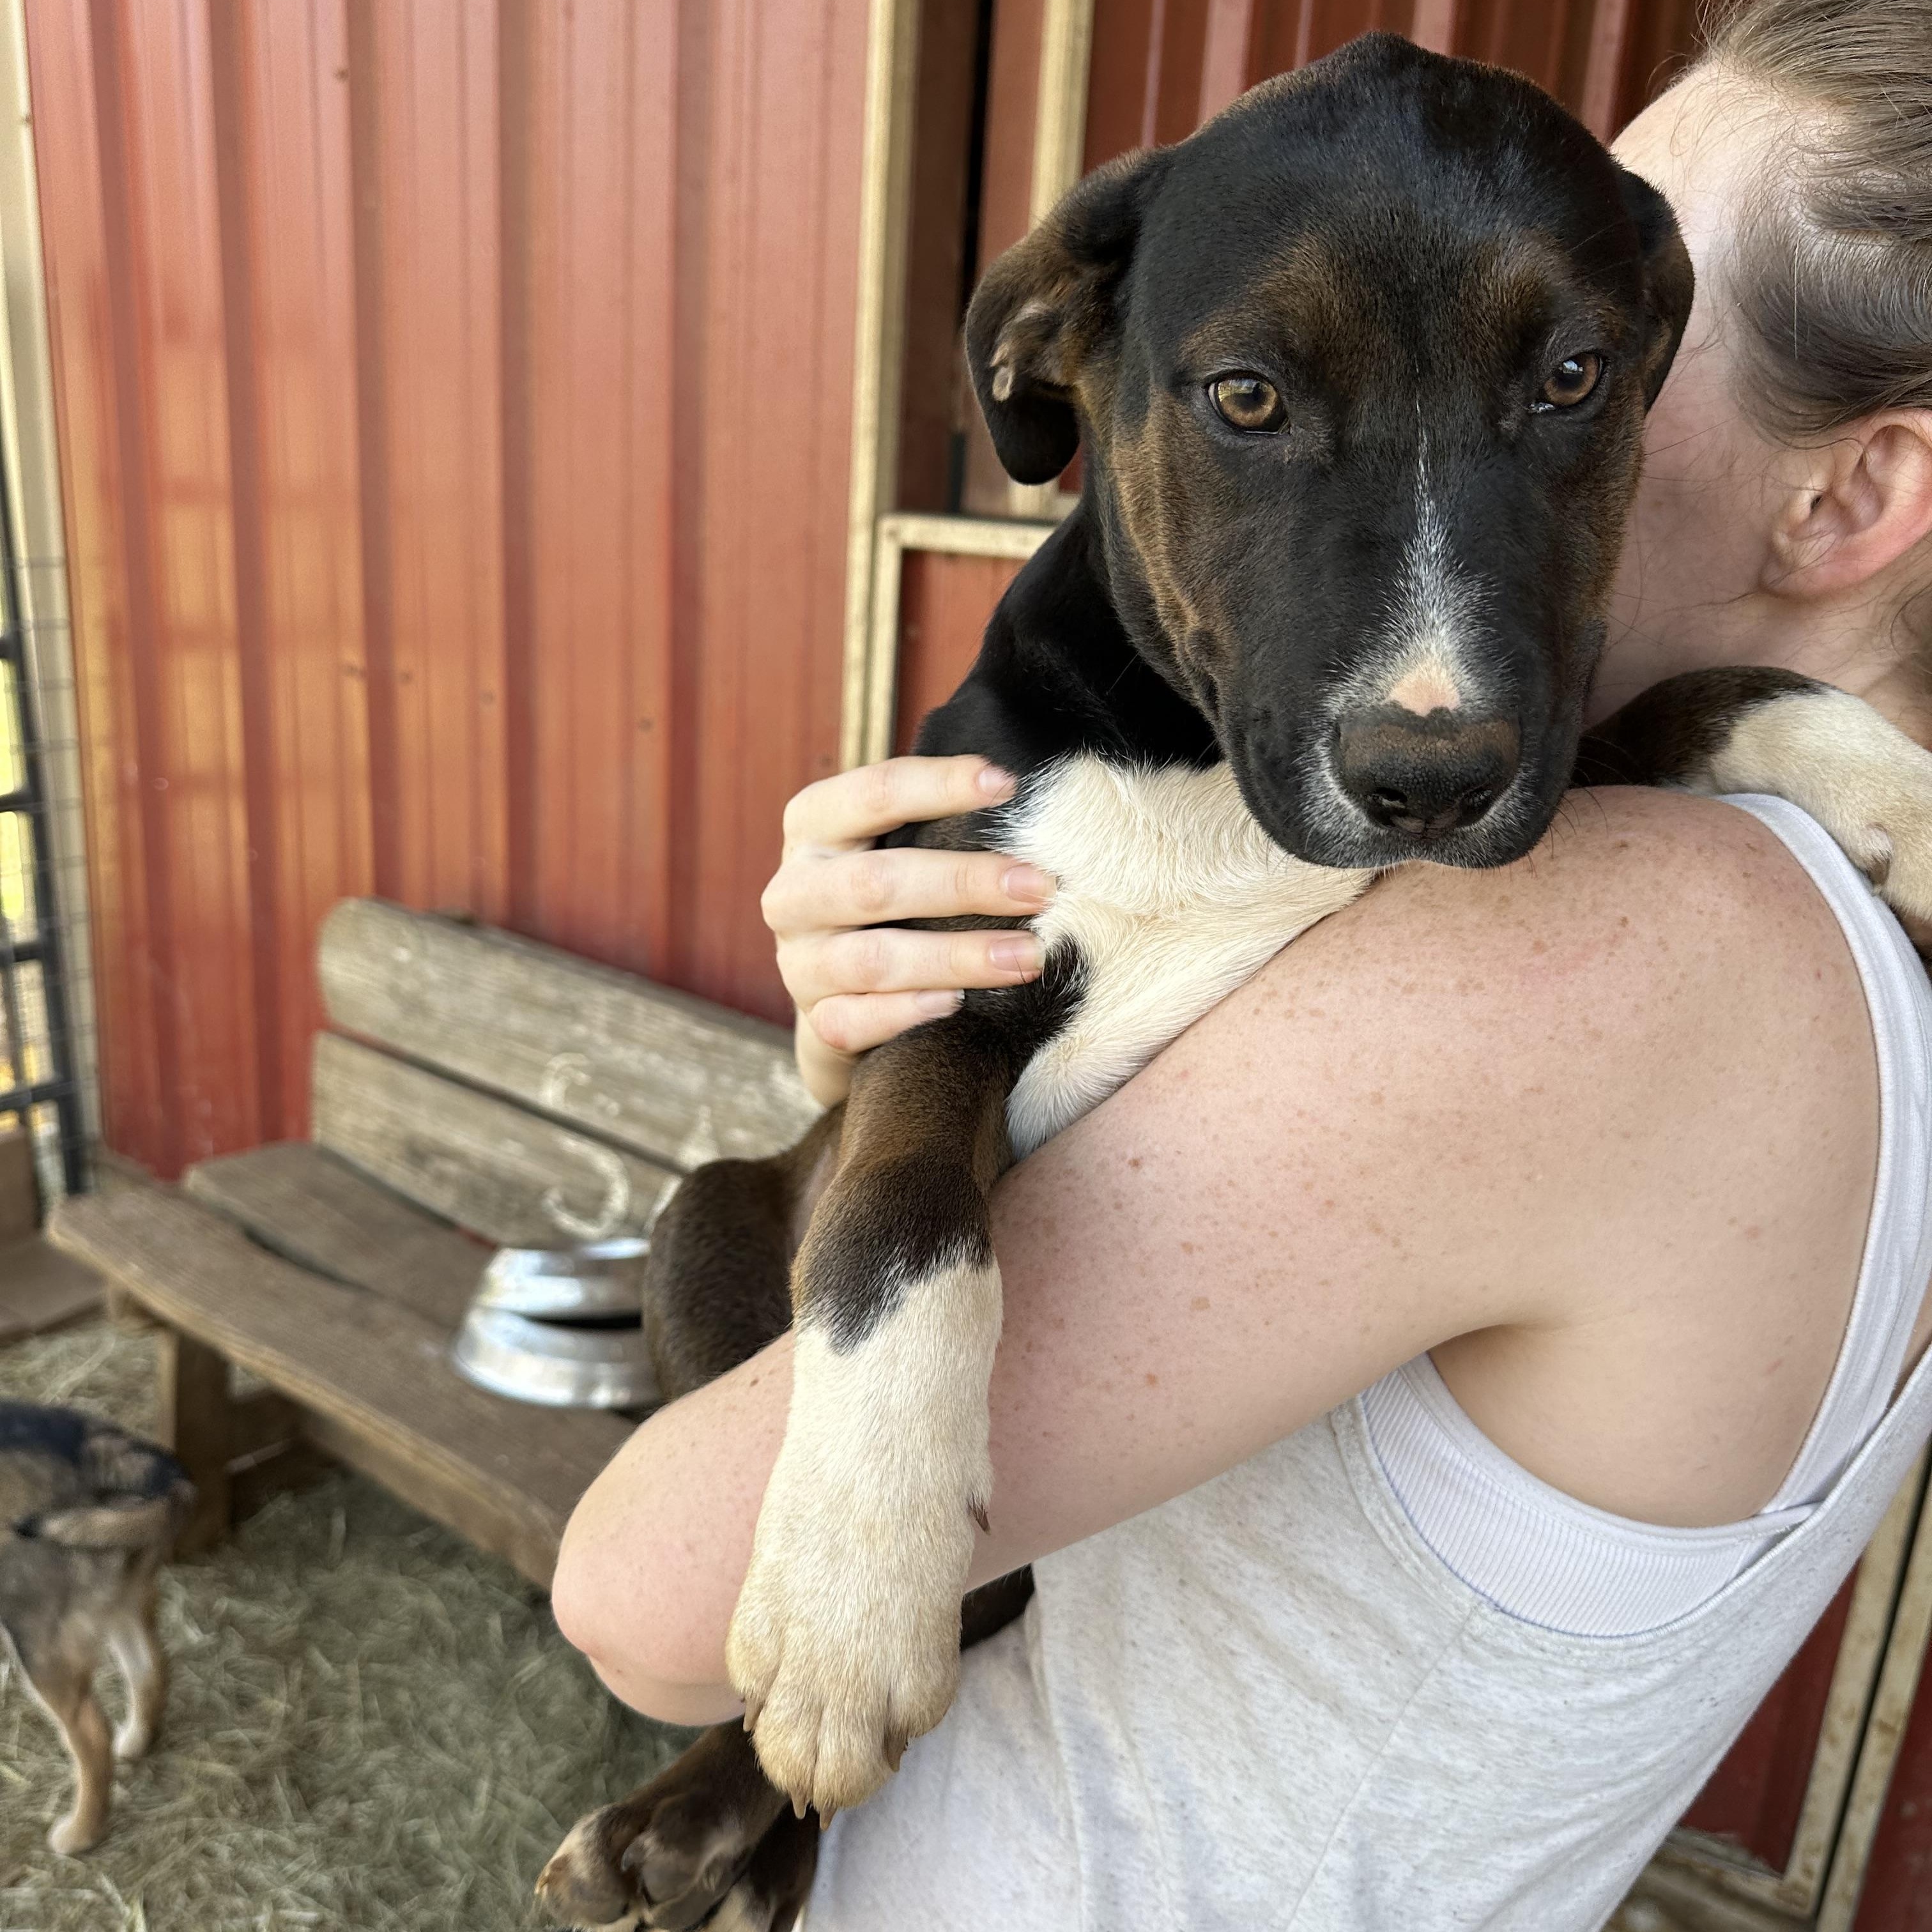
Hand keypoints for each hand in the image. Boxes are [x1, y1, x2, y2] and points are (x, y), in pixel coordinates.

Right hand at [764, 755, 1055, 1103]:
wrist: (843, 988)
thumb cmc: (889, 896)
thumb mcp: (895, 844)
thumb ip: (938, 823)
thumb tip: (1019, 797)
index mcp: (813, 827)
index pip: (873, 796)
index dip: (939, 786)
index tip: (1007, 785)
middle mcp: (794, 892)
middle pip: (875, 883)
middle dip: (964, 884)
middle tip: (1039, 888)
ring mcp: (801, 961)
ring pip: (873, 960)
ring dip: (957, 957)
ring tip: (1026, 957)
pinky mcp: (816, 1020)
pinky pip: (855, 1022)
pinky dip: (907, 1013)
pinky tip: (957, 1004)